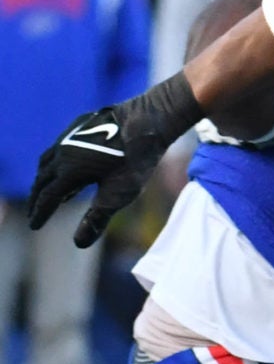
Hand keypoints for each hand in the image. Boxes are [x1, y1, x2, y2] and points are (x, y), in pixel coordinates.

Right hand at [27, 72, 204, 246]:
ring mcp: (68, 137)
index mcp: (68, 172)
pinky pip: (58, 147)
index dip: (40, 213)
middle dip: (37, 198)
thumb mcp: (119, 194)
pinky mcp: (78, 126)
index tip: (35, 226)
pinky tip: (66, 166)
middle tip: (35, 212)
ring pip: (47, 162)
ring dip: (44, 179)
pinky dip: (55, 162)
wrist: (148, 120)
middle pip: (42, 180)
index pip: (47, 198)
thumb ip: (97, 219)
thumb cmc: (136, 159)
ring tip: (47, 192)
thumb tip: (78, 243)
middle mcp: (62, 153)